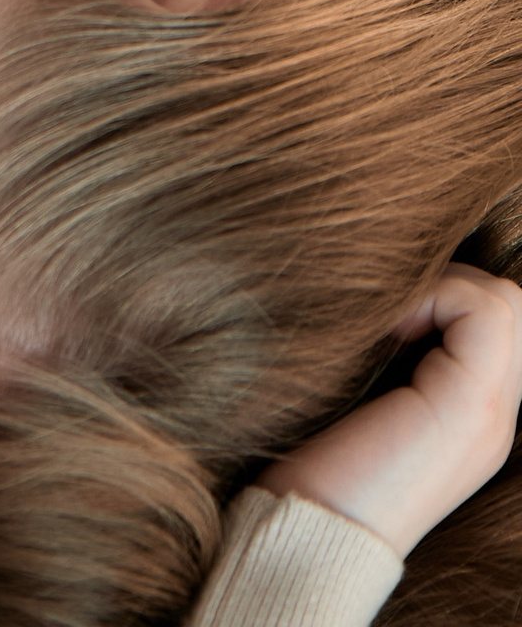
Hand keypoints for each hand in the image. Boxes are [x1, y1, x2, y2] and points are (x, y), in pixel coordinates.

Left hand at [258, 263, 521, 555]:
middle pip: (505, 305)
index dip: (437, 296)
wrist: (311, 529)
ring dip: (440, 288)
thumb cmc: (313, 466)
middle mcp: (493, 414)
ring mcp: (490, 411)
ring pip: (504, 301)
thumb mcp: (358, 399)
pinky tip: (387, 328)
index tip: (379, 316)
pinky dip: (435, 296)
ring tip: (387, 319)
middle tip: (385, 310)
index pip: (488, 323)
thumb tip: (375, 298)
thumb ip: (385, 359)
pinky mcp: (471, 405)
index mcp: (469, 414)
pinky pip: (487, 310)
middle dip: (443, 284)